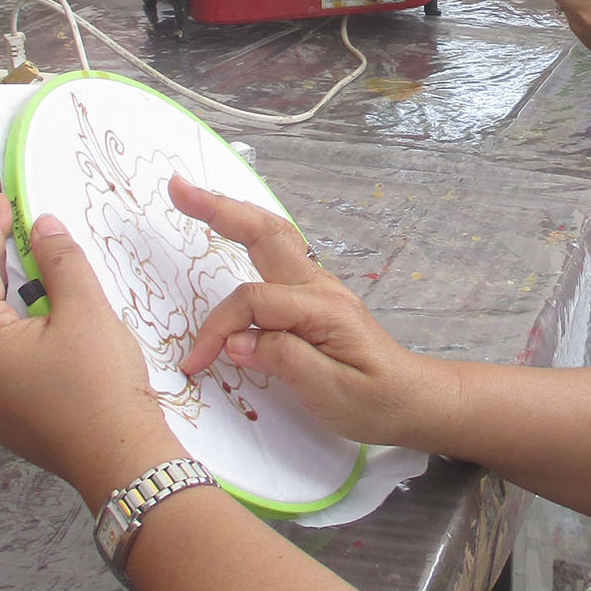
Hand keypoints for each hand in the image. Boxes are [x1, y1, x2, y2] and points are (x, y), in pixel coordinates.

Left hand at [0, 195, 178, 509]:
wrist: (119, 458)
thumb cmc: (101, 388)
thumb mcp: (86, 311)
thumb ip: (60, 260)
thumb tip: (42, 227)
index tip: (3, 202)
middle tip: (15, 229)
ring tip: (29, 267)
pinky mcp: (0, 411)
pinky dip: (7, 324)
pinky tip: (37, 315)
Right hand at [173, 179, 446, 447]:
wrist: (413, 400)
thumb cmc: (375, 401)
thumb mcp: (329, 392)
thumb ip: (282, 360)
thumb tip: (235, 341)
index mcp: (322, 308)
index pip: (254, 302)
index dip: (218, 328)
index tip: (196, 362)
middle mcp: (319, 286)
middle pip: (265, 233)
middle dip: (220, 209)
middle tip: (178, 189)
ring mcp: (318, 286)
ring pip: (272, 236)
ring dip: (233, 214)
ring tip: (195, 197)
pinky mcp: (313, 298)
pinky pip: (275, 255)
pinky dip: (248, 234)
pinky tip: (232, 228)